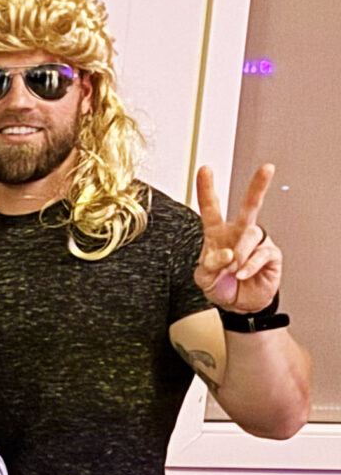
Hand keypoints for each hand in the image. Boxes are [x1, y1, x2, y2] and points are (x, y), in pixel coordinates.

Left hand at [193, 162, 281, 314]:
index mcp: (217, 234)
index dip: (207, 189)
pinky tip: (241, 274)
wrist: (238, 305)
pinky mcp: (270, 255)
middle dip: (258, 186)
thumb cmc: (220, 286)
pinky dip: (249, 266)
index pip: (211, 208)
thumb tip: (227, 253)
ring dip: (239, 253)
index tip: (205, 169)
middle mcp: (238, 233)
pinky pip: (261, 254)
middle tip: (267, 169)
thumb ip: (209, 265)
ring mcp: (256, 243)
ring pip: (251, 234)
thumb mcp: (204, 278)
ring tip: (232, 270)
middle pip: (250, 206)